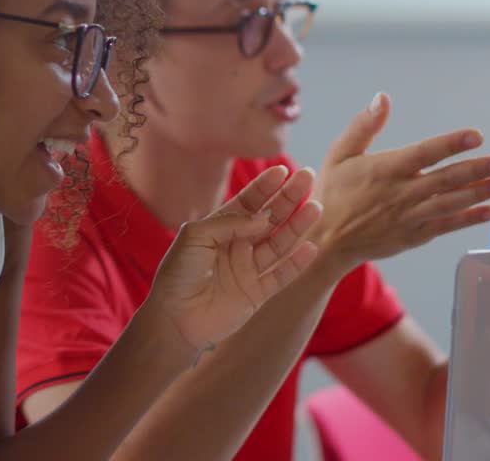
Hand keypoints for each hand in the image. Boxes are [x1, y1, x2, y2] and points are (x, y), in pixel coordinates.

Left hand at [148, 165, 321, 355]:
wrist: (174, 318)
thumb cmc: (177, 274)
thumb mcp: (194, 237)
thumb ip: (227, 224)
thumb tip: (262, 218)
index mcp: (219, 229)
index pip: (247, 203)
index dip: (265, 187)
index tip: (283, 170)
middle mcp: (237, 246)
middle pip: (269, 218)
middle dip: (288, 198)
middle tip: (308, 177)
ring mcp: (248, 269)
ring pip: (279, 243)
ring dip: (297, 226)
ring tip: (315, 207)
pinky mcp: (257, 293)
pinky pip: (282, 275)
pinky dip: (297, 262)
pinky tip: (311, 247)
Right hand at [308, 92, 489, 269]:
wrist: (324, 240)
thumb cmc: (331, 193)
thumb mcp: (339, 154)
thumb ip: (363, 126)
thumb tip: (382, 98)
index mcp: (384, 169)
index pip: (424, 153)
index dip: (451, 144)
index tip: (476, 136)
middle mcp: (400, 193)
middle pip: (445, 179)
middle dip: (477, 170)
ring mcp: (408, 216)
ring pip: (450, 202)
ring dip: (480, 193)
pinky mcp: (413, 235)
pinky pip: (445, 226)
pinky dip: (468, 218)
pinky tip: (489, 210)